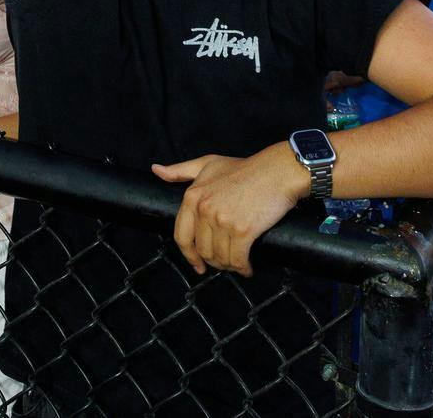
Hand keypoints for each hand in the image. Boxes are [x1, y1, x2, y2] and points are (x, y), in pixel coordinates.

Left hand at [152, 145, 303, 276]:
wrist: (277, 171)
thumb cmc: (245, 168)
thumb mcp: (208, 164)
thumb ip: (181, 170)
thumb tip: (156, 170)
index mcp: (192, 196)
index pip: (182, 235)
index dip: (189, 255)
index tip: (197, 265)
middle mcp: (204, 209)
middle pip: (202, 250)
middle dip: (214, 261)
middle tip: (225, 262)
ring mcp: (223, 220)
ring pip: (220, 257)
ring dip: (229, 266)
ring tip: (237, 264)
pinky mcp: (243, 230)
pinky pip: (237, 259)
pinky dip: (242, 268)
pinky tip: (247, 268)